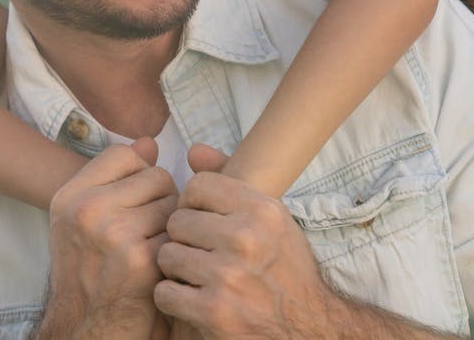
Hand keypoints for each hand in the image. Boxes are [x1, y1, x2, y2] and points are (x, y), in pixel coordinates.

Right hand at [37, 138, 177, 338]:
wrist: (86, 330)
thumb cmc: (92, 275)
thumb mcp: (86, 222)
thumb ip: (116, 179)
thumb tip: (150, 142)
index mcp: (70, 196)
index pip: (125, 154)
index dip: (140, 176)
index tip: (135, 203)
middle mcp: (86, 210)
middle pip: (156, 176)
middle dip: (161, 202)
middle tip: (146, 233)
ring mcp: (112, 234)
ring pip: (173, 205)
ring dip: (171, 228)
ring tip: (151, 250)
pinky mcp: (139, 260)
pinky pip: (178, 236)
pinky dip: (174, 253)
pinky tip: (158, 270)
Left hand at [154, 144, 335, 338]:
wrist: (309, 327)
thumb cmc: (284, 268)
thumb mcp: (269, 218)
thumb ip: (228, 180)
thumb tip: (192, 150)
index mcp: (261, 209)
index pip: (197, 185)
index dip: (194, 204)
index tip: (204, 222)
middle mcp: (246, 237)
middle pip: (177, 221)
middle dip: (184, 239)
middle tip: (201, 254)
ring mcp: (228, 275)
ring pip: (166, 255)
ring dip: (176, 270)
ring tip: (197, 276)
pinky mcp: (214, 311)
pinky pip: (165, 292)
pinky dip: (173, 300)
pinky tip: (193, 299)